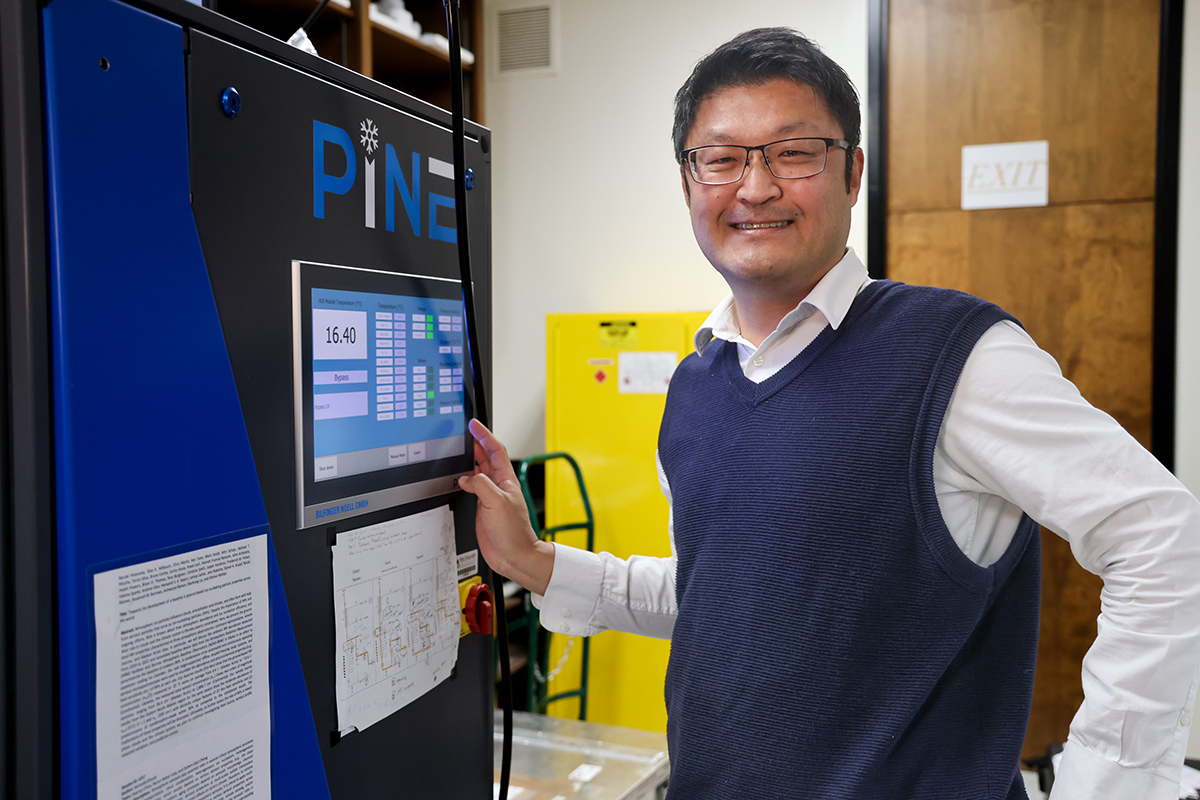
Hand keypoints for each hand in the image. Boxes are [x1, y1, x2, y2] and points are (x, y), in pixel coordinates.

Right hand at [458, 419, 554, 594]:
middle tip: (465, 432)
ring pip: (479, 472)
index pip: (496, 450)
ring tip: (461, 449)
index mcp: (506, 480)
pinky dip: (465, 480)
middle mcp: (499, 486)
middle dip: (476, 443)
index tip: (474, 424)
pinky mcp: (484, 508)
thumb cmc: (514, 532)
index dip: (485, 435)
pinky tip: (459, 479)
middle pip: (487, 458)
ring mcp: (491, 497)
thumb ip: (480, 485)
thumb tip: (467, 478)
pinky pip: (473, 488)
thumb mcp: (496, 502)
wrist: (515, 555)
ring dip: (471, 459)